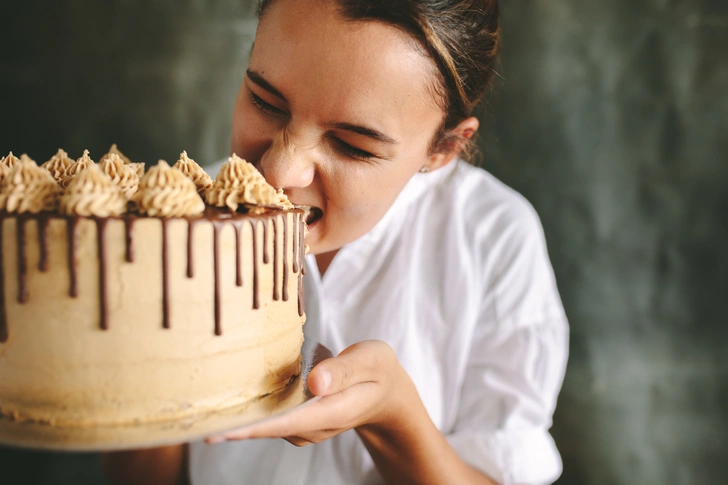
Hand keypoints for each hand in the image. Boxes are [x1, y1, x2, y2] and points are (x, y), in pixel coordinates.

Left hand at [205, 340, 412, 445]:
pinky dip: (249, 409)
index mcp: (332, 411)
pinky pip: (269, 416)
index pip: (287, 422)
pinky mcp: (297, 419)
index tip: (221, 430)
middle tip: (192, 422)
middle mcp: (314, 426)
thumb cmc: (377, 369)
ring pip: (265, 424)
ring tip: (202, 407)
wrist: (384, 391)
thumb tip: (315, 382)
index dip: (253, 426)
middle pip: (267, 429)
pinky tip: (229, 398)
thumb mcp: (372, 360)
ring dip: (237, 417)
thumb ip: (345, 370)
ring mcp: (304, 426)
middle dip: (232, 427)